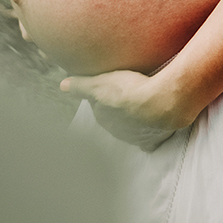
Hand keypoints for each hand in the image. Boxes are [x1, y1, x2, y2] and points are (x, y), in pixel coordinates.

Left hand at [60, 69, 192, 151]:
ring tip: (144, 103)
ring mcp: (135, 137)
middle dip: (121, 109)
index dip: (107, 95)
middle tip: (129, 92)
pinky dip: (150, 134)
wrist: (159, 103)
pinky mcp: (153, 140)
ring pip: (132, 129)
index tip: (115, 85)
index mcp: (103, 118)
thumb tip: (63, 85)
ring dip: (136, 119)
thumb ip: (81, 85)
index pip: (101, 107)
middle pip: (117, 118)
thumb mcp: (100, 83)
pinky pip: (150, 140)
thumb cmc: (128, 91)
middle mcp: (117, 131)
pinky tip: (153, 126)